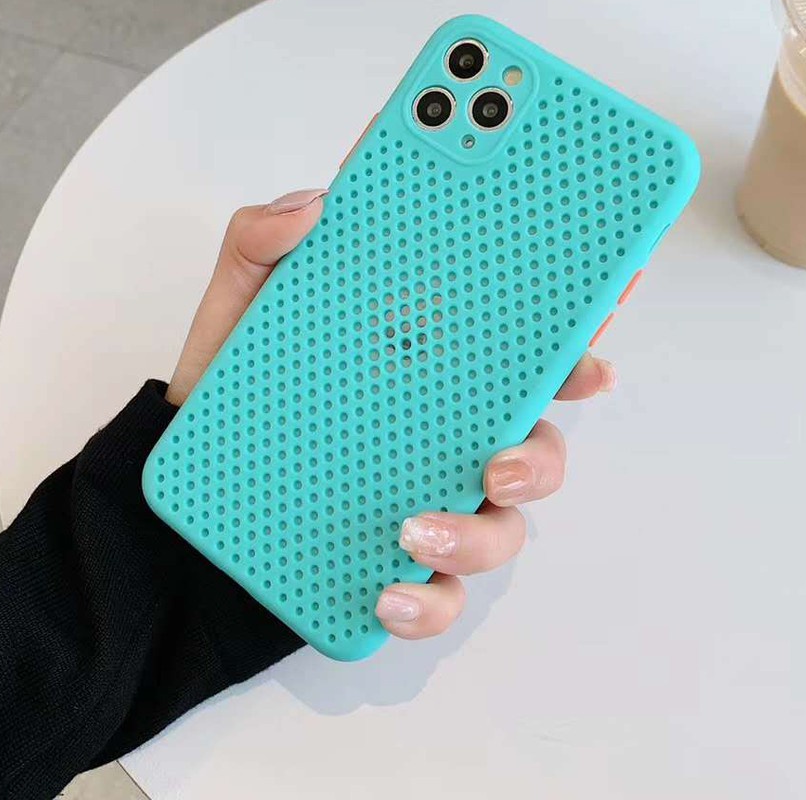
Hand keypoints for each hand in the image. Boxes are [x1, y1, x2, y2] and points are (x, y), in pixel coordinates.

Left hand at [167, 189, 615, 639]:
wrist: (196, 476)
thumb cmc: (239, 383)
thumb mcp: (242, 302)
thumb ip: (263, 241)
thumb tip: (311, 204)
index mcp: (430, 363)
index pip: (516, 342)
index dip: (574, 320)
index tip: (608, 296)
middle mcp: (449, 434)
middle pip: (535, 440)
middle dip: (541, 450)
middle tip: (500, 455)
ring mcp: (432, 499)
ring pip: (503, 525)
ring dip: (477, 532)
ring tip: (413, 527)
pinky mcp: (397, 562)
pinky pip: (437, 595)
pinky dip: (424, 601)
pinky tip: (384, 592)